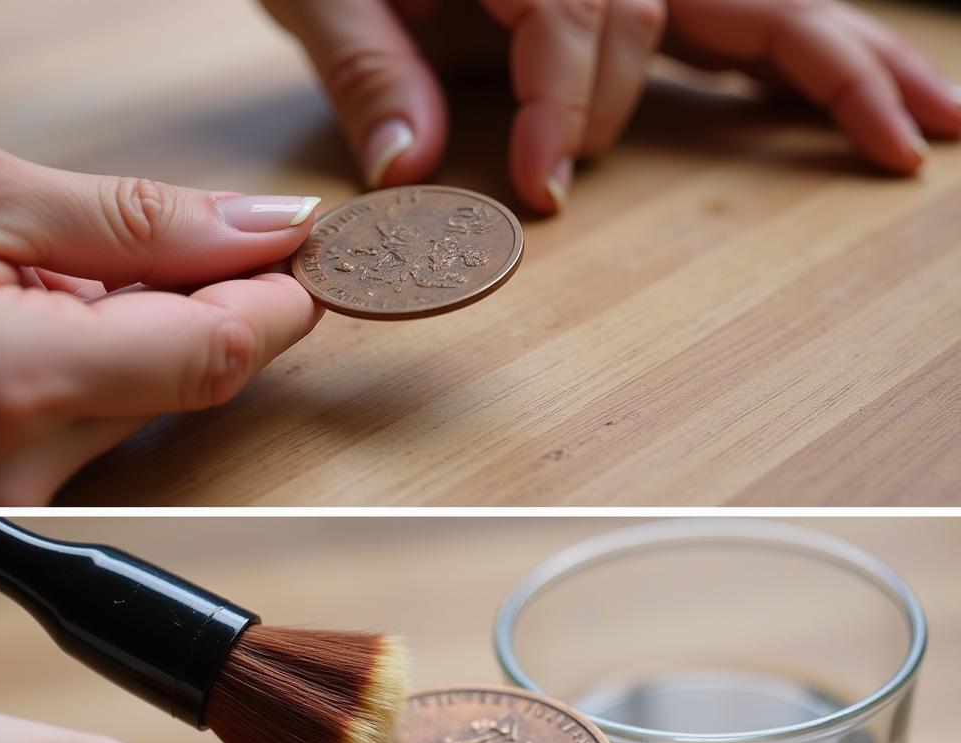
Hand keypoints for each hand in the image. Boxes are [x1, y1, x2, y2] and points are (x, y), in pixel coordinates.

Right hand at [0, 142, 325, 503]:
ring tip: (89, 277)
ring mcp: (22, 501)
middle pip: (199, 381)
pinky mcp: (19, 503)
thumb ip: (139, 220)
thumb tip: (267, 227)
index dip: (278, 299)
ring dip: (163, 333)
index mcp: (17, 382)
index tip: (302, 254)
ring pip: (159, 406)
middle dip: (223, 304)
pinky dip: (118, 369)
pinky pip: (111, 429)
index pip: (218, 352)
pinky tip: (69, 325)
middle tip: (205, 241)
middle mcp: (25, 469)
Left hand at [262, 0, 959, 212]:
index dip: (568, 107)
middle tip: (756, 173)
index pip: (575, 15)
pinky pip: (744, 12)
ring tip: (930, 130)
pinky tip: (868, 89)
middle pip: (673, 7)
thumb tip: (408, 175)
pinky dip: (811, 53)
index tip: (544, 191)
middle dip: (666, 102)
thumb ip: (370, 74)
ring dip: (851, 65)